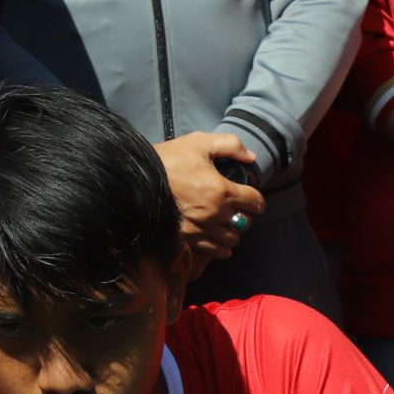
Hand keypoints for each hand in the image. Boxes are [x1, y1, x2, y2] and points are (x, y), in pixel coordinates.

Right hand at [156, 132, 264, 271]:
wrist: (137, 176)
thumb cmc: (169, 159)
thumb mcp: (199, 142)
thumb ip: (230, 145)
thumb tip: (251, 157)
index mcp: (222, 190)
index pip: (255, 201)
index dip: (255, 197)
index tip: (249, 195)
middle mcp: (215, 213)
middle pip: (244, 222)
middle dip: (242, 214)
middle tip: (233, 207)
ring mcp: (201, 227)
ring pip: (231, 239)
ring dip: (231, 231)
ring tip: (224, 222)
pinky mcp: (188, 237)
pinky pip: (214, 251)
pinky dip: (220, 247)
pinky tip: (216, 238)